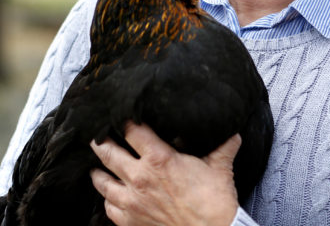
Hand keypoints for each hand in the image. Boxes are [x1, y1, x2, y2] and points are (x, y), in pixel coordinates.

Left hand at [90, 122, 241, 225]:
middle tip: (96, 135)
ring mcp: (131, 201)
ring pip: (101, 181)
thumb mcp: (220, 168)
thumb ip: (223, 147)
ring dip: (98, 171)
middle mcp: (139, 178)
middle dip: (99, 141)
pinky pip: (108, 207)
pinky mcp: (130, 221)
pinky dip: (107, 199)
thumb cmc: (214, 203)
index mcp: (159, 159)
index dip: (124, 118)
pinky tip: (111, 195)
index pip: (132, 130)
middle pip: (107, 153)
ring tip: (97, 164)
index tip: (120, 113)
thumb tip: (232, 134)